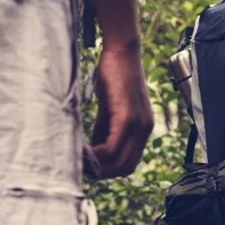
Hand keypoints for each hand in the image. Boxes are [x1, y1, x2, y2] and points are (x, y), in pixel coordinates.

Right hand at [88, 44, 153, 177]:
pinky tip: (82, 149)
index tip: (89, 166)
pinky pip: (112, 147)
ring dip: (97, 166)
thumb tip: (94, 150)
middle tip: (81, 167)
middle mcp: (144, 130)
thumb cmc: (114, 76)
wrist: (122, 52)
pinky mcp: (128, 118)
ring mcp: (139, 125)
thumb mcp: (110, 109)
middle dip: (102, 172)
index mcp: (142, 130)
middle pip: (124, 168)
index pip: (128, 163)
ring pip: (119, 161)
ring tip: (79, 159)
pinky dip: (96, 154)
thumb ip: (105, 130)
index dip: (108, 170)